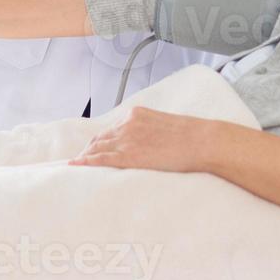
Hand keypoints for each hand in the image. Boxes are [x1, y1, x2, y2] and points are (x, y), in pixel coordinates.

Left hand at [68, 106, 214, 173]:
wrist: (202, 141)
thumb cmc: (192, 136)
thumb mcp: (167, 126)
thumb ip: (151, 131)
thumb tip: (148, 144)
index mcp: (138, 114)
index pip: (112, 128)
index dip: (101, 140)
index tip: (95, 147)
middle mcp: (128, 123)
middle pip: (101, 137)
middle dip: (90, 148)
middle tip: (81, 159)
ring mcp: (128, 138)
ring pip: (98, 147)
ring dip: (86, 156)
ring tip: (77, 164)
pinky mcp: (129, 155)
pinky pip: (102, 158)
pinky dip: (87, 162)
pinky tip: (77, 165)